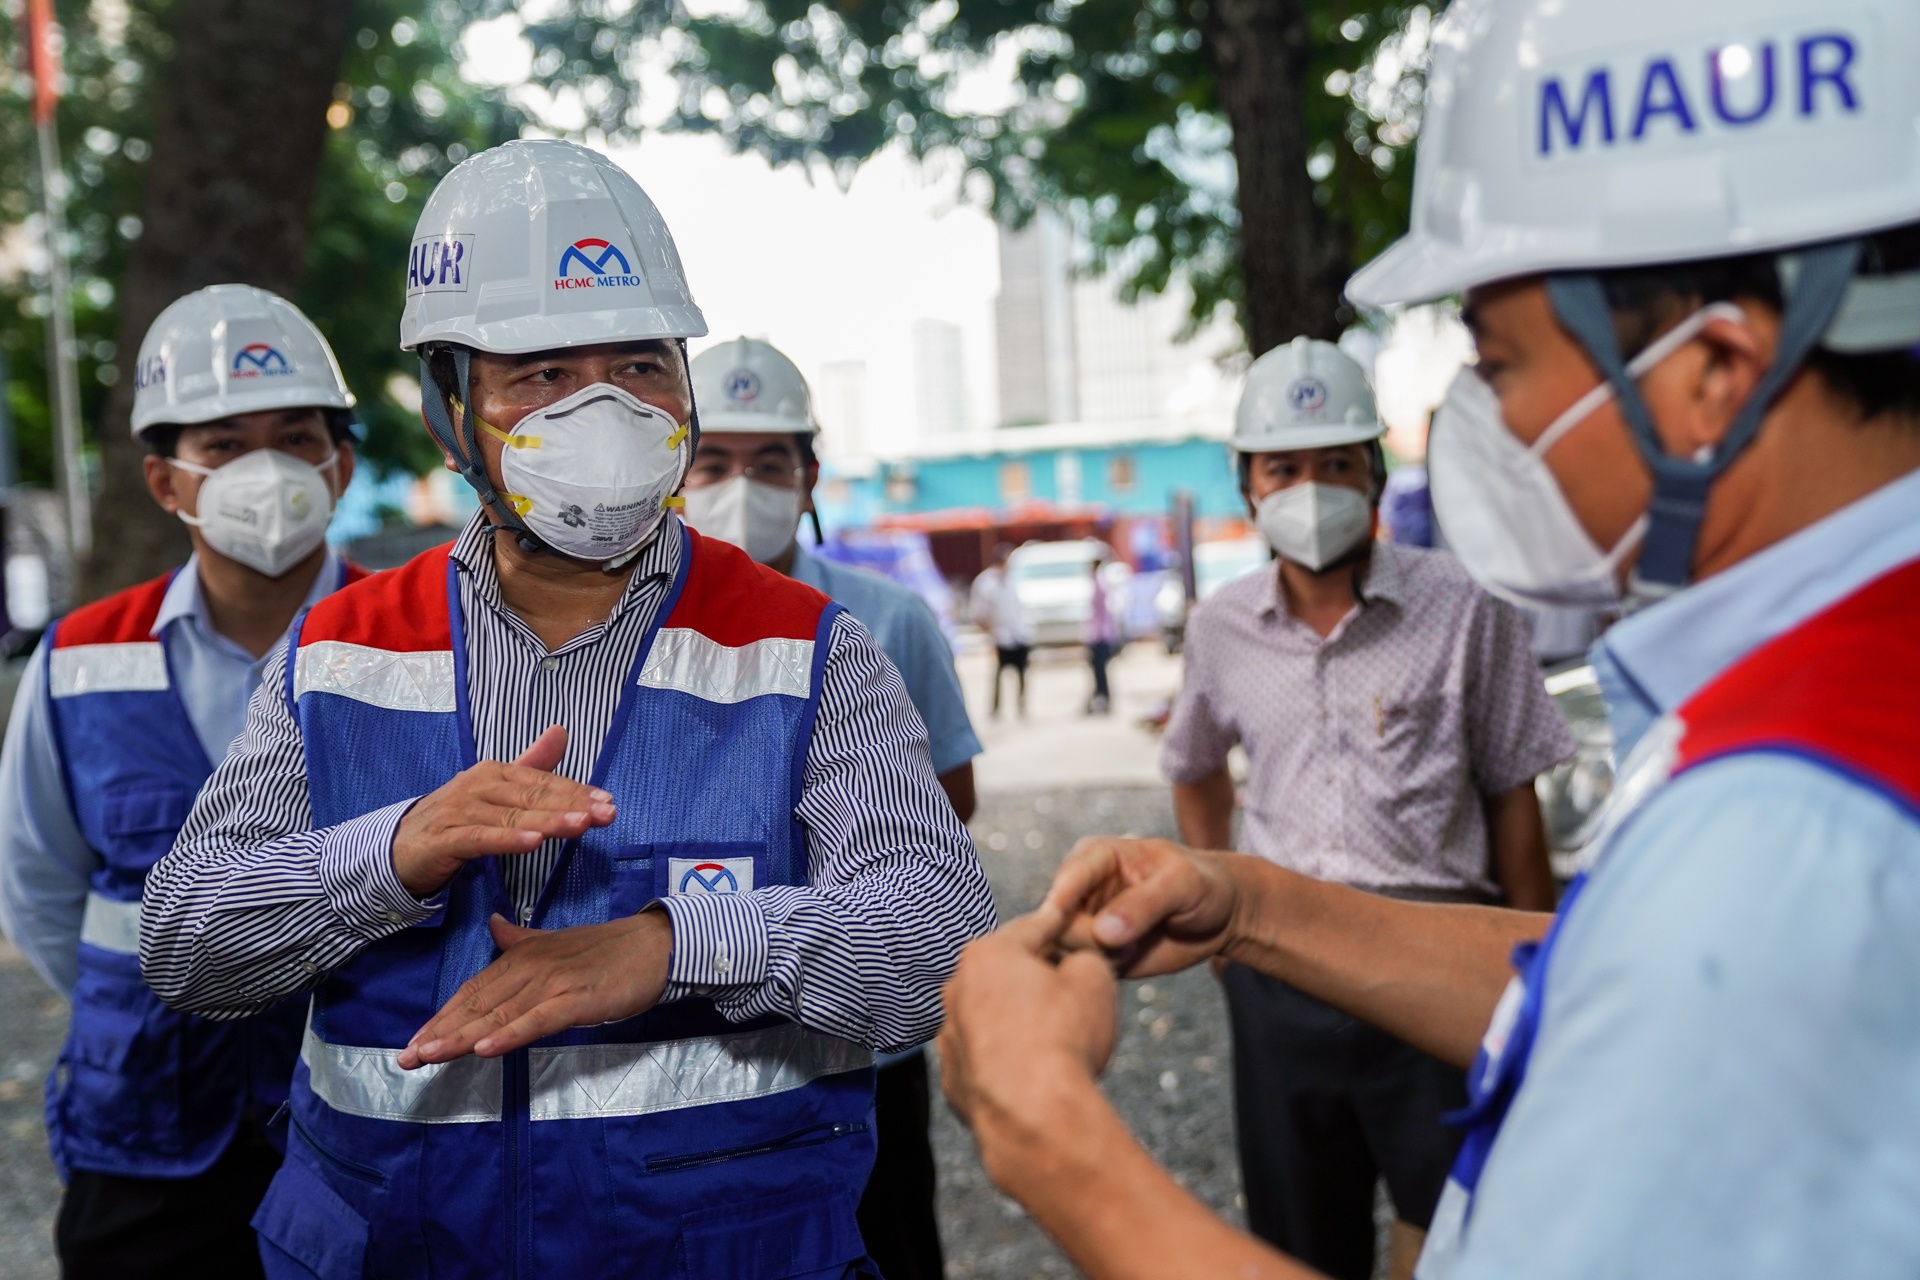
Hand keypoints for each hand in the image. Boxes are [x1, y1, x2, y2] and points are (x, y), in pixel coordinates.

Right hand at [391, 725, 614, 897]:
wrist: (397, 848)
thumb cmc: (455, 818)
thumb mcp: (496, 791)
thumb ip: (532, 764)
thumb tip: (562, 731)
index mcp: (495, 773)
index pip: (543, 782)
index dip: (577, 791)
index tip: (608, 801)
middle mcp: (479, 785)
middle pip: (532, 796)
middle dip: (573, 805)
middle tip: (607, 813)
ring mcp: (460, 810)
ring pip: (512, 816)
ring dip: (549, 821)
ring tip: (581, 825)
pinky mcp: (445, 838)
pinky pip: (482, 838)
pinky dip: (508, 839)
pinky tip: (533, 843)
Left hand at [398, 910, 672, 1066]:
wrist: (656, 945)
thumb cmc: (609, 950)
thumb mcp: (557, 942)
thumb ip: (521, 939)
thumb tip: (493, 923)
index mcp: (523, 955)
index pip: (474, 990)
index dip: (442, 1016)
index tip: (413, 1041)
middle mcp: (530, 967)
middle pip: (477, 1004)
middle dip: (440, 1032)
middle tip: (407, 1059)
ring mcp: (553, 983)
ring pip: (499, 1014)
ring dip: (462, 1037)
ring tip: (430, 1056)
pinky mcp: (576, 999)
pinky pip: (537, 1020)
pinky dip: (509, 1035)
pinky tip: (485, 1050)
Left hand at [937, 909, 1117, 1138]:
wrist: (1035, 1115)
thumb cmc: (1063, 1039)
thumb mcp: (1094, 979)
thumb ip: (1084, 958)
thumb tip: (1075, 965)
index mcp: (988, 954)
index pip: (1034, 928)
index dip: (1061, 928)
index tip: (1072, 927)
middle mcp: (957, 990)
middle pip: (1005, 972)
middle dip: (1036, 977)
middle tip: (1071, 990)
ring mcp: (950, 1036)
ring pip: (989, 1015)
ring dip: (1016, 1018)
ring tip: (1053, 1037)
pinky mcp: (953, 1079)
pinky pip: (983, 1057)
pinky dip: (1003, 1058)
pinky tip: (1031, 1070)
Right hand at [1043, 837, 1243, 977]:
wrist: (1221, 915)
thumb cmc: (1203, 884)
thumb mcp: (1183, 884)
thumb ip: (1145, 903)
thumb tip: (1103, 932)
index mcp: (1095, 856)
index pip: (1066, 879)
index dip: (1061, 903)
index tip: (1068, 925)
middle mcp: (1082, 888)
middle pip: (1058, 920)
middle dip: (1085, 939)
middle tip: (1126, 948)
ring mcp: (1085, 921)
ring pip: (1062, 947)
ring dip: (1092, 957)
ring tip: (1130, 952)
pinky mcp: (1095, 951)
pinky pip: (1079, 968)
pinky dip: (1096, 972)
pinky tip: (1126, 963)